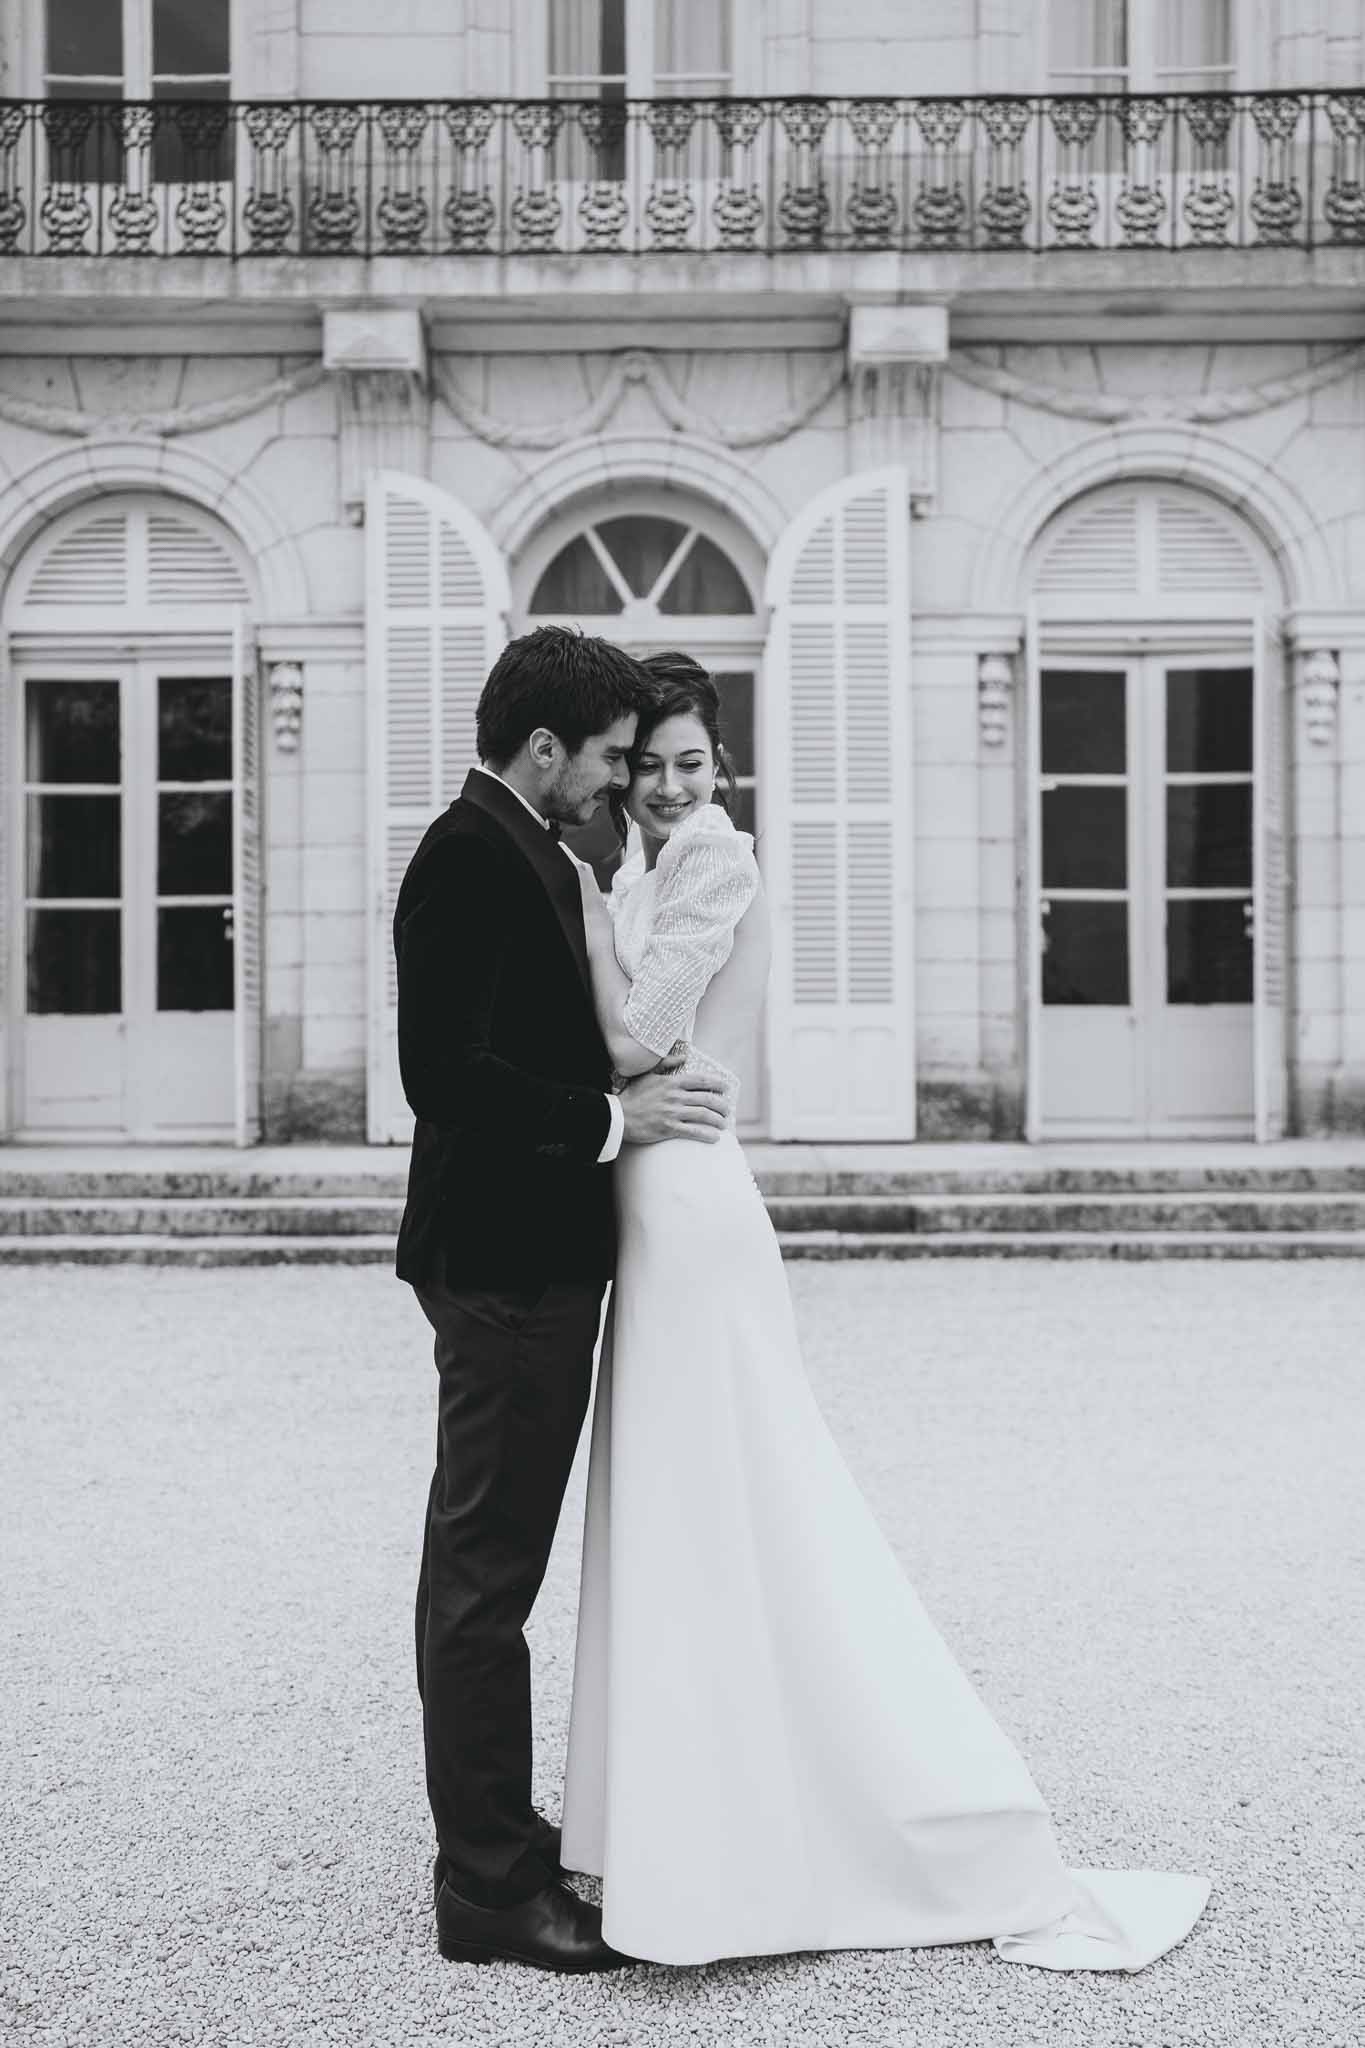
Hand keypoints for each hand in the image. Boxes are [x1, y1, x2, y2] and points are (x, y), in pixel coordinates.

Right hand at [618, 1065, 733, 1144]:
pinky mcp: (669, 1128)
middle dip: (721, 1105)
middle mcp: (675, 1096)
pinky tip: (715, 1137)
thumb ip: (666, 1063)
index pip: (701, 1080)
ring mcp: (672, 1112)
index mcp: (671, 1082)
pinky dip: (707, 1134)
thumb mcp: (647, 1074)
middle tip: (727, 1109)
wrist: (618, 1116)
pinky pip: (693, 1131)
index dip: (717, 1084)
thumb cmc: (632, 1096)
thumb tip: (683, 1057)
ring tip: (723, 1123)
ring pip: (703, 1115)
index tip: (726, 1088)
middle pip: (707, 1099)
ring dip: (718, 1120)